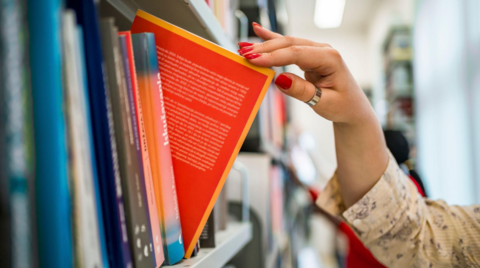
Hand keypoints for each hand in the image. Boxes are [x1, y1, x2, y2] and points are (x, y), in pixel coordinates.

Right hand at [241, 24, 388, 207]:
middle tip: (243, 55)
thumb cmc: (342, 106)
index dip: (273, 56)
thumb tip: (279, 79)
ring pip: (286, 44)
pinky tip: (258, 30)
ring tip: (243, 47)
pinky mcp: (308, 55)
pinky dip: (272, 38)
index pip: (296, 53)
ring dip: (264, 45)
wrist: (352, 108)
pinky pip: (288, 46)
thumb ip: (302, 91)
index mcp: (330, 58)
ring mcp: (315, 51)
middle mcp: (322, 50)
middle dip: (265, 49)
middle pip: (289, 45)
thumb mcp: (324, 103)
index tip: (254, 60)